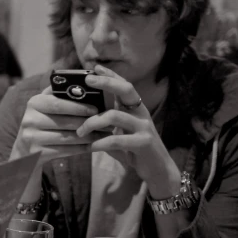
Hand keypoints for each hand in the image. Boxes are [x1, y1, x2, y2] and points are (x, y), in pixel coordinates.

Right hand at [10, 85, 108, 164]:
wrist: (26, 149)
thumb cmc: (43, 121)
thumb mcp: (45, 105)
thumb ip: (60, 93)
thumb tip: (84, 80)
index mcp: (34, 103)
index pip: (57, 103)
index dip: (78, 107)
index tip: (96, 109)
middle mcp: (29, 120)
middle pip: (64, 122)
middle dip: (87, 123)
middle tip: (107, 124)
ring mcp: (31, 138)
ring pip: (66, 138)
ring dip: (88, 137)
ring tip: (104, 135)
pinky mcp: (37, 153)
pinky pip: (65, 151)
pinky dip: (81, 148)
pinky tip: (94, 146)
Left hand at [76, 65, 180, 197]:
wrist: (158, 170)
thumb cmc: (134, 150)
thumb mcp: (121, 132)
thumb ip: (107, 122)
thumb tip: (82, 114)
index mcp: (136, 109)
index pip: (124, 85)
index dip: (111, 75)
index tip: (95, 67)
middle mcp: (141, 113)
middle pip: (126, 90)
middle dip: (107, 82)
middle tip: (88, 80)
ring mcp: (144, 127)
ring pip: (115, 116)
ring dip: (92, 122)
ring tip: (79, 131)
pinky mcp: (143, 143)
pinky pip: (117, 140)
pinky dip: (100, 143)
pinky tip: (90, 147)